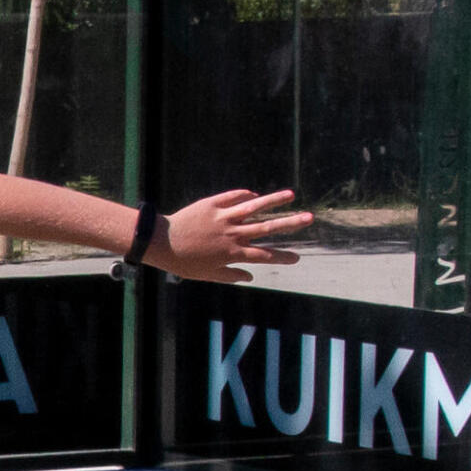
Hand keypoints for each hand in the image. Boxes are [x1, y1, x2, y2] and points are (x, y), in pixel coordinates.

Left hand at [149, 189, 310, 283]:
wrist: (160, 242)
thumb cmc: (183, 262)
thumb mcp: (207, 275)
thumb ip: (230, 275)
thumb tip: (251, 276)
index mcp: (233, 253)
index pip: (264, 255)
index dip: (282, 257)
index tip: (297, 258)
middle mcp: (232, 234)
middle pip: (267, 228)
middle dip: (290, 224)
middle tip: (310, 218)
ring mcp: (223, 217)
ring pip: (254, 207)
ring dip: (274, 200)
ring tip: (291, 194)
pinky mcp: (212, 204)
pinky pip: (233, 197)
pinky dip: (245, 195)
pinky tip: (256, 194)